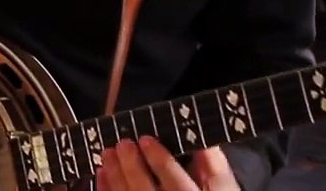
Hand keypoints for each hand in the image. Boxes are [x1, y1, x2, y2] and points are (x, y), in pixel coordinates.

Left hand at [98, 138, 238, 190]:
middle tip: (123, 143)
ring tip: (108, 153)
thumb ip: (214, 167)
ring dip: (115, 175)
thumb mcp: (224, 189)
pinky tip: (101, 173)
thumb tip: (203, 142)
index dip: (160, 161)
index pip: (178, 184)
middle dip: (132, 166)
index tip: (146, 139)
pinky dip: (107, 189)